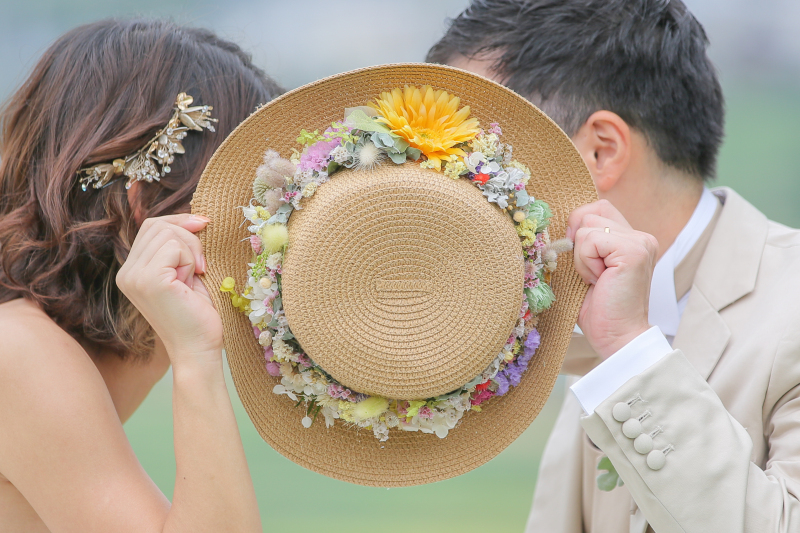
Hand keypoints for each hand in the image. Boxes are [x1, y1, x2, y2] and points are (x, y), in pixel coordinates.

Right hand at [117, 214, 222, 368]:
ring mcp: (133, 276)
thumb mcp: (187, 272)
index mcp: (132, 270)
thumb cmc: (199, 314)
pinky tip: (194, 280)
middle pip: (157, 224)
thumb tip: (195, 216)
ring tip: (196, 276)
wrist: (199, 349)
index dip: (180, 222)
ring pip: (168, 233)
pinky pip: (174, 247)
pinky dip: (191, 259)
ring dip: (192, 250)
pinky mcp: (148, 280)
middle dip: (188, 236)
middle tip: (202, 265)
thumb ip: (180, 248)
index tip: (204, 228)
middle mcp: (126, 273)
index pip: (152, 226)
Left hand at [566, 200, 656, 357]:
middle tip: (591, 274)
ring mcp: (640, 241)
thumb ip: (581, 241)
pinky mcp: (633, 251)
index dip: (579, 229)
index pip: (596, 208)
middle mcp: (641, 236)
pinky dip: (584, 262)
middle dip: (578, 244)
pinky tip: (598, 281)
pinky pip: (589, 240)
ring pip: (586, 226)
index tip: (584, 261)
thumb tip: (557, 222)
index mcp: (631, 238)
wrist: (616, 337)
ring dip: (581, 256)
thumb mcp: (585, 266)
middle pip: (589, 213)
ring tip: (596, 279)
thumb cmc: (598, 308)